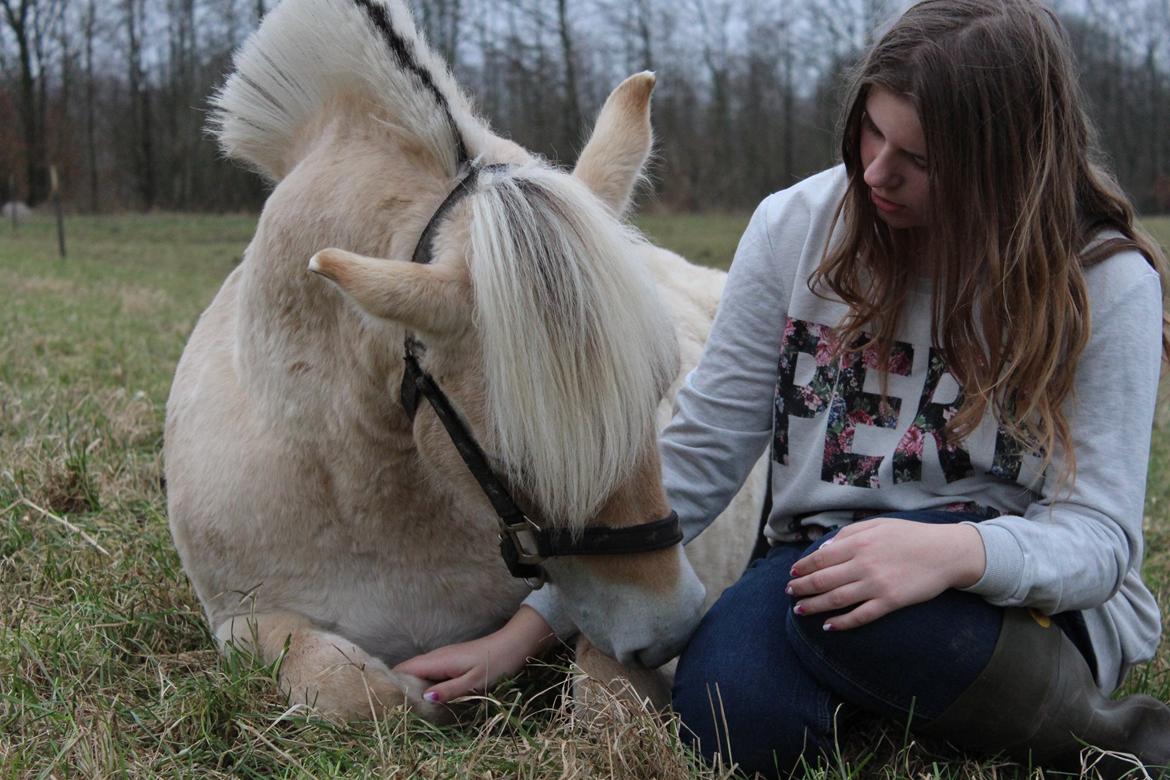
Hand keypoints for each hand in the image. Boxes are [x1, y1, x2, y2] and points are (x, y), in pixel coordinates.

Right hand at [392, 606, 557, 702]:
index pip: (404, 669)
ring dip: (409, 687)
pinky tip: (424, 699)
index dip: (391, 683)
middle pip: (407, 671)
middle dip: (397, 687)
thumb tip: (424, 699)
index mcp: (438, 660)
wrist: (513, 645)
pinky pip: (428, 673)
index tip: (383, 702)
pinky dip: (422, 684)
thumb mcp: (474, 682)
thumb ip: (449, 690)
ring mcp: (442, 658)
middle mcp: (436, 657)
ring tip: (402, 709)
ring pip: (417, 672)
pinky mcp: (449, 662)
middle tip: (390, 711)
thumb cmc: (496, 664)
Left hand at [786, 518, 985, 631]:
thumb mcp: (877, 524)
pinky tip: (828, 626)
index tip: (792, 573)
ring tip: (799, 610)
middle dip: (801, 588)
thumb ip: (848, 534)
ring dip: (813, 606)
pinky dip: (842, 622)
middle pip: (822, 580)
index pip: (821, 558)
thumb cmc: (910, 535)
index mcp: (858, 543)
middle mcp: (863, 564)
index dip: (803, 567)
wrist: (945, 552)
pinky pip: (860, 615)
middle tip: (789, 592)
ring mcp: (876, 585)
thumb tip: (824, 549)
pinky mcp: (890, 602)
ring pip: (835, 600)